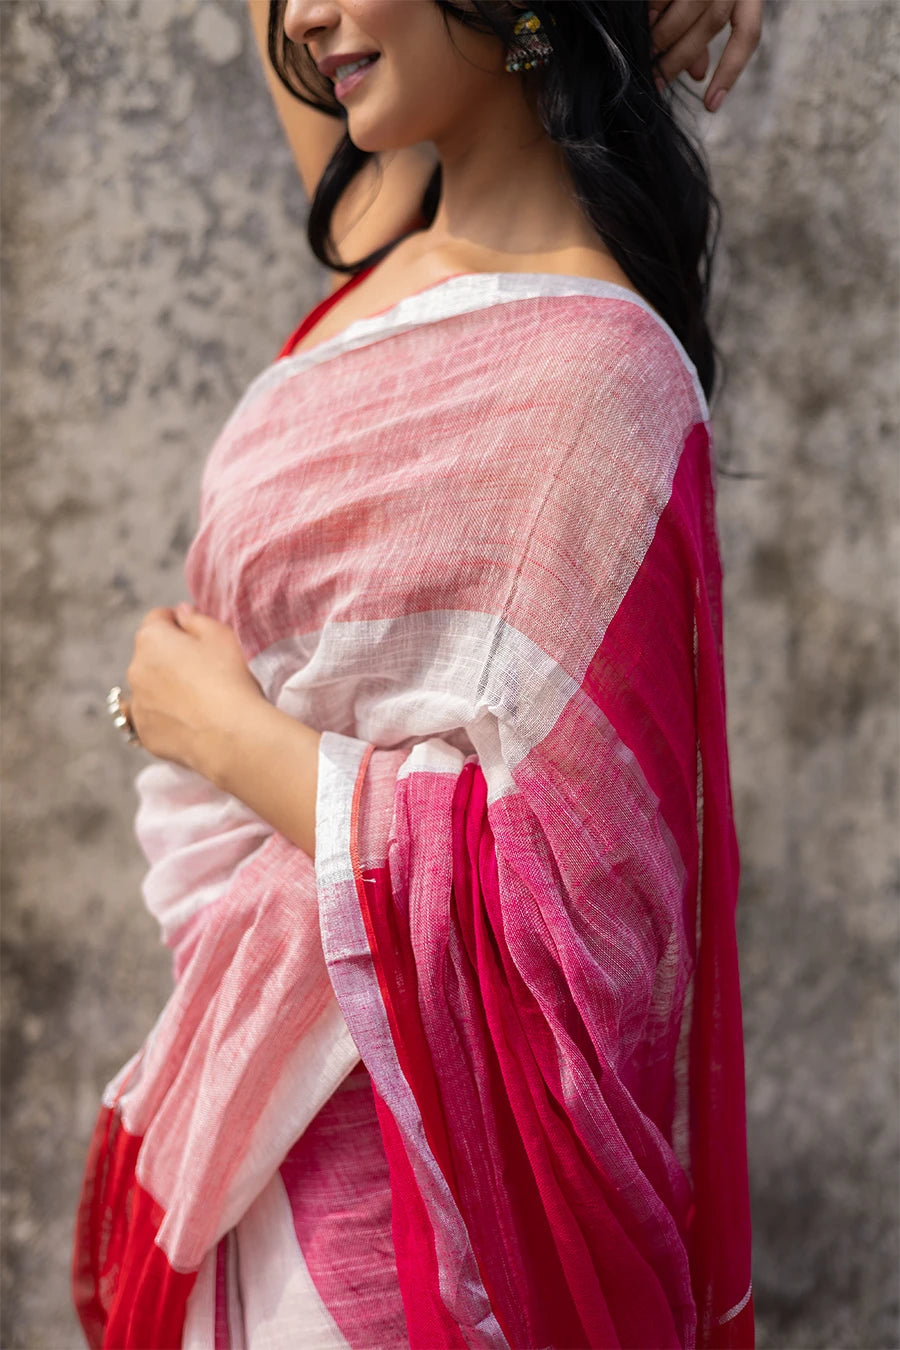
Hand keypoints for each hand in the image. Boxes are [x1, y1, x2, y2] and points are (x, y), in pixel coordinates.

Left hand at [123, 604, 264, 784]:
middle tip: (206, 670)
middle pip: (151, 654)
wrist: (230, 736)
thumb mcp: (221, 635)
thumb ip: (196, 619)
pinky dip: (168, 717)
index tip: (200, 636)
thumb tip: (181, 612)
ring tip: (200, 700)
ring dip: (167, 687)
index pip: (158, 618)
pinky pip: (154, 718)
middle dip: (172, 657)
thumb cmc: (229, 679)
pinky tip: (193, 722)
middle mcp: (135, 669)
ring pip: (151, 687)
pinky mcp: (146, 734)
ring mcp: (138, 705)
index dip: (180, 623)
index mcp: (151, 639)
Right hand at [648, 0, 762, 110]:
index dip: (730, 71)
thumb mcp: (713, 1)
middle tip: (657, 79)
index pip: (747, 34)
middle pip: (712, 23)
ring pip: (692, 5)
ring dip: (667, 33)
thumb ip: (704, 36)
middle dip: (681, 56)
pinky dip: (656, 7)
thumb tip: (699, 74)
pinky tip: (646, 21)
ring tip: (649, 50)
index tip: (710, 106)